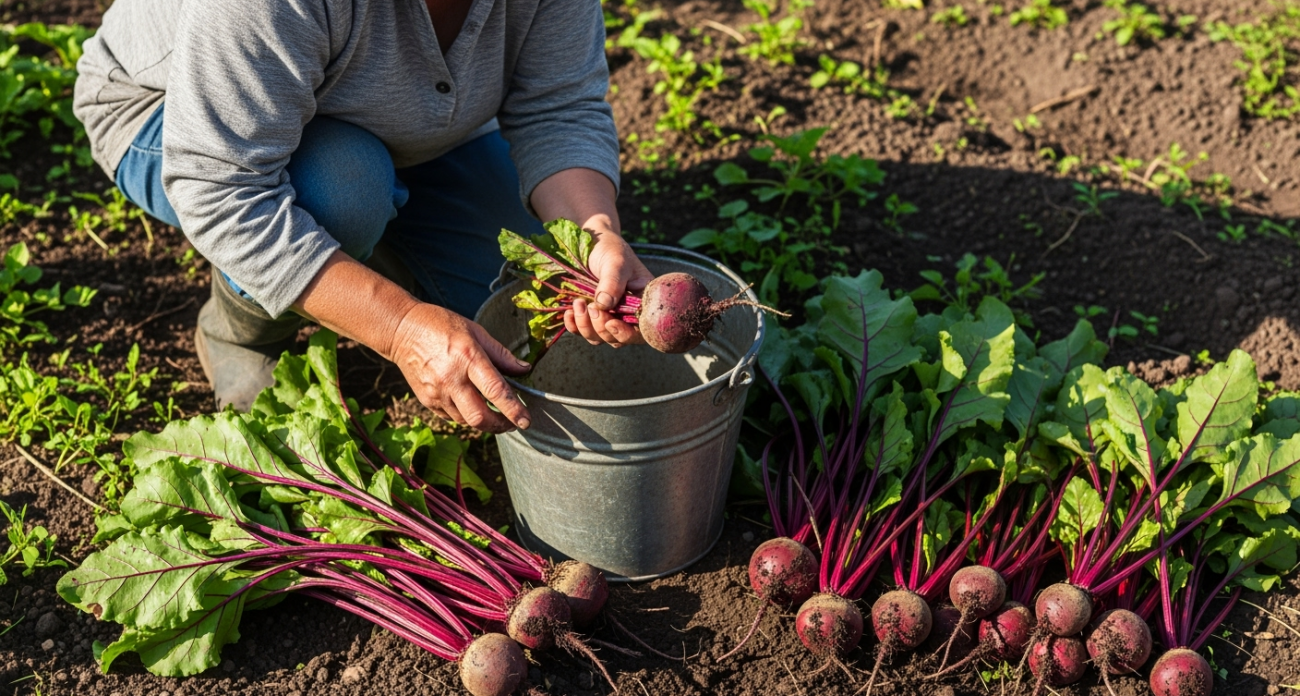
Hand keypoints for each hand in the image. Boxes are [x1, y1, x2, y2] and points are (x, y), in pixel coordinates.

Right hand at [389, 303, 531, 432]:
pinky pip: (452, 417)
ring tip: (494, 413)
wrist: (402, 330)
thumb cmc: (442, 326)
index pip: (495, 390)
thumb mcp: (476, 332)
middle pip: (479, 417)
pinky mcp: (427, 400)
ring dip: (484, 422)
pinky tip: (472, 405)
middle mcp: (451, 379)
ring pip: (466, 421)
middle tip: (512, 423)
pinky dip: (466, 416)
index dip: (514, 410)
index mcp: (468, 358)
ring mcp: (436, 393)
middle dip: (500, 425)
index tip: (526, 421)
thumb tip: (525, 370)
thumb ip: (501, 354)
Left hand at [564, 230, 653, 346]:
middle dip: (602, 328)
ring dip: (586, 326)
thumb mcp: (616, 261)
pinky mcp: (589, 316)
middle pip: (617, 338)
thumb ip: (613, 282)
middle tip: (590, 306)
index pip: (641, 330)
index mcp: (642, 303)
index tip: (611, 322)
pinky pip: (581, 331)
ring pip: (598, 337)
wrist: (592, 241)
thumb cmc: (610, 248)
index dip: (627, 334)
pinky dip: (574, 326)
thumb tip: (605, 306)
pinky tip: (568, 312)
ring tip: (577, 303)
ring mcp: (607, 316)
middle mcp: (627, 314)